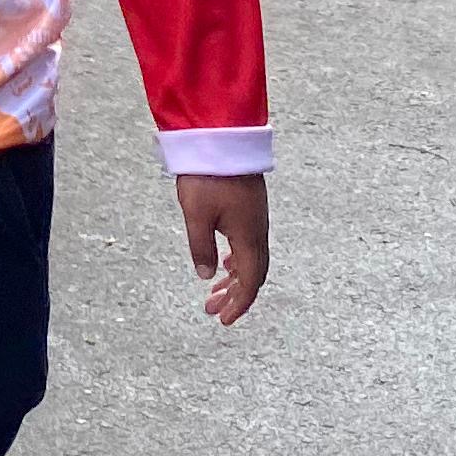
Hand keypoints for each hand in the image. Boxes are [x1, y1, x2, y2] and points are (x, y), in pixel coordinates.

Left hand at [179, 173, 270, 324]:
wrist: (222, 136)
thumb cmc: (208, 175)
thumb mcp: (196, 214)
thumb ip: (200, 247)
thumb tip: (206, 276)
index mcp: (249, 236)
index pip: (251, 281)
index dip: (240, 304)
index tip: (225, 320)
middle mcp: (258, 230)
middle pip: (253, 273)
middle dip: (236, 295)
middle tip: (214, 311)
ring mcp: (256, 218)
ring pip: (251, 258)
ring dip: (235, 278)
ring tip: (214, 292)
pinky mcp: (250, 208)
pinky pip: (248, 243)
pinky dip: (237, 260)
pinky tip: (224, 261)